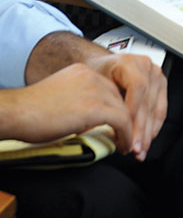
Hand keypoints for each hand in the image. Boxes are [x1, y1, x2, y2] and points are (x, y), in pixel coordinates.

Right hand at [1, 63, 132, 148]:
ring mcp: (95, 90)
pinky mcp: (95, 107)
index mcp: (84, 72)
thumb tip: (89, 120)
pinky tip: (123, 145)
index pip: (111, 89)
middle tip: (126, 135)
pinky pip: (122, 120)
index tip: (118, 123)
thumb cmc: (30, 110)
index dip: (117, 108)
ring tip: (126, 143)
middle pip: (121, 98)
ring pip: (126, 109)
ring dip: (129, 129)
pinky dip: (127, 134)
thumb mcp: (61, 97)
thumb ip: (78, 100)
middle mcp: (93, 77)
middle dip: (126, 118)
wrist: (16, 112)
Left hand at [87, 52, 166, 160]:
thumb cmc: (96, 75)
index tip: (126, 130)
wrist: (102, 66)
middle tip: (134, 148)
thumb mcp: (92, 85)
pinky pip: (161, 110)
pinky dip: (154, 127)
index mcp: (129, 63)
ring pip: (155, 108)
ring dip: (148, 133)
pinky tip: (147, 140)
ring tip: (140, 150)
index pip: (137, 87)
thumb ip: (98, 103)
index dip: (133, 110)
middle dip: (141, 129)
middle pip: (147, 101)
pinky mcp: (161, 86)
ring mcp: (155, 76)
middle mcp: (146, 67)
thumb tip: (93, 128)